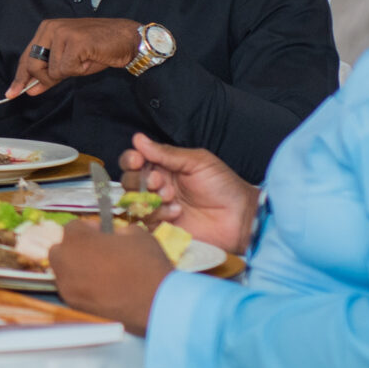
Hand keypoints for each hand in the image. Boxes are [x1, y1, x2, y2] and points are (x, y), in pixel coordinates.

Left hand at [7, 18, 144, 98]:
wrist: (127, 39)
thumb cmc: (99, 49)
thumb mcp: (70, 63)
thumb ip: (49, 74)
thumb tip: (31, 89)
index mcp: (46, 29)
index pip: (26, 57)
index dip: (20, 77)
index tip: (11, 93)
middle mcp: (50, 28)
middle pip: (33, 65)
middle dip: (48, 78)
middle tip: (71, 71)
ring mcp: (61, 33)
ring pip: (52, 71)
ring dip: (70, 72)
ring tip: (85, 59)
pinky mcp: (74, 41)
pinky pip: (66, 69)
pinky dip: (79, 70)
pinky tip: (89, 59)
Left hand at [47, 223, 176, 336]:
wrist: (156, 303)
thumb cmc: (146, 264)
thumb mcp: (136, 234)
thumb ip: (117, 231)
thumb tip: (112, 236)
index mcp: (77, 239)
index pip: (72, 227)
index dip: (89, 228)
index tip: (103, 234)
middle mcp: (65, 262)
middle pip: (60, 249)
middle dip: (75, 248)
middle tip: (97, 253)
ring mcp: (67, 286)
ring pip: (63, 272)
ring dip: (76, 268)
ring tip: (100, 273)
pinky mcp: (74, 305)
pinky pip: (72, 290)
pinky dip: (81, 287)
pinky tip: (101, 289)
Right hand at [123, 134, 258, 255]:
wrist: (240, 218)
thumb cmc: (224, 186)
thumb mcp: (198, 162)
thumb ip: (167, 153)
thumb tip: (138, 139)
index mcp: (164, 167)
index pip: (134, 161)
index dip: (131, 160)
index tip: (137, 160)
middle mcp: (157, 187)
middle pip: (128, 181)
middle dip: (139, 180)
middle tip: (159, 182)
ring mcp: (158, 208)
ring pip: (133, 203)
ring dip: (149, 199)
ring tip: (172, 199)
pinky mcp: (162, 228)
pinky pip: (145, 222)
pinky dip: (157, 216)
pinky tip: (177, 213)